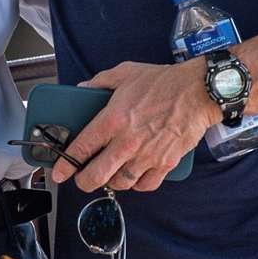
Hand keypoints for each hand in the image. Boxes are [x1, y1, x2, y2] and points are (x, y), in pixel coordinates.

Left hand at [49, 59, 218, 192]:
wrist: (198, 91)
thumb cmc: (163, 81)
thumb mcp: (125, 72)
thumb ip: (100, 82)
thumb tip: (82, 88)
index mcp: (113, 119)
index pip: (82, 148)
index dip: (66, 164)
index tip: (59, 172)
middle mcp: (127, 142)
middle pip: (97, 174)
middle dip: (84, 181)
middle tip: (81, 179)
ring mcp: (147, 156)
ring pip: (121, 183)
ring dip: (111, 182)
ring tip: (108, 176)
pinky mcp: (165, 163)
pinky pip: (146, 185)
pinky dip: (137, 185)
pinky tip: (133, 177)